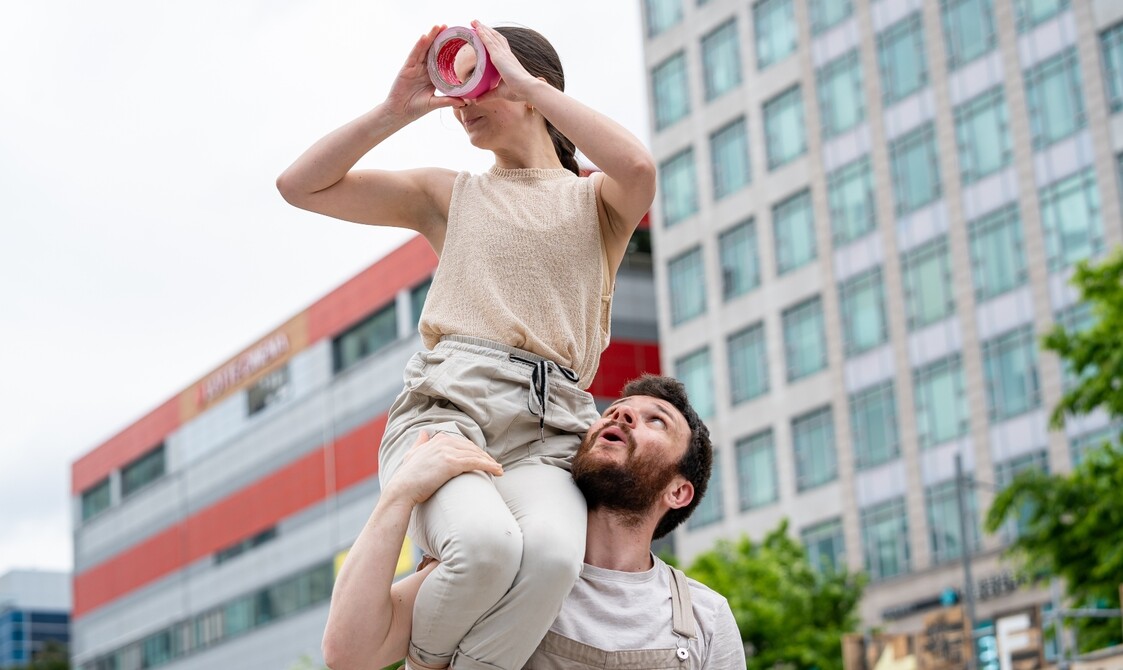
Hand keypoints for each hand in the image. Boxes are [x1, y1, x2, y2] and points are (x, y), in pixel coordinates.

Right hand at [384, 431, 502, 506]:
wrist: (402, 490)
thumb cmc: (407, 477)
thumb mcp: (412, 454)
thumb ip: (420, 443)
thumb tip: (424, 433)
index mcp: (437, 440)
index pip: (463, 443)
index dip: (474, 451)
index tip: (483, 459)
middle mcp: (443, 442)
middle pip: (471, 448)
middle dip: (485, 456)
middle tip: (495, 465)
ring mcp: (447, 451)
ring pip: (475, 455)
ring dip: (490, 462)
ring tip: (499, 470)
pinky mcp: (451, 463)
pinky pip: (475, 462)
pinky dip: (489, 466)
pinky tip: (498, 471)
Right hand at [385, 25, 465, 120]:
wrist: (399, 113)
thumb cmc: (415, 108)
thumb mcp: (434, 103)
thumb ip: (448, 101)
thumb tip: (465, 102)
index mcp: (432, 76)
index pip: (441, 60)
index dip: (448, 50)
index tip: (458, 41)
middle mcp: (424, 69)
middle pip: (433, 51)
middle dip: (440, 39)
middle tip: (449, 27)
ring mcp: (415, 67)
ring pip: (424, 49)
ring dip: (431, 37)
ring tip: (438, 26)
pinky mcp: (407, 68)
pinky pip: (414, 55)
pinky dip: (419, 46)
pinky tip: (425, 37)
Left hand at [470, 21, 538, 102]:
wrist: (527, 89)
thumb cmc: (518, 91)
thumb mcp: (499, 92)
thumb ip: (488, 95)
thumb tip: (477, 100)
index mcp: (508, 61)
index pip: (499, 46)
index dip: (492, 38)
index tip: (485, 33)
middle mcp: (506, 54)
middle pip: (495, 37)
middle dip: (486, 30)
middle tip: (476, 23)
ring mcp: (503, 54)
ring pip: (492, 37)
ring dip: (482, 28)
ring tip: (474, 21)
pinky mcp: (499, 56)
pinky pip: (489, 42)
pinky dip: (482, 34)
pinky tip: (476, 28)